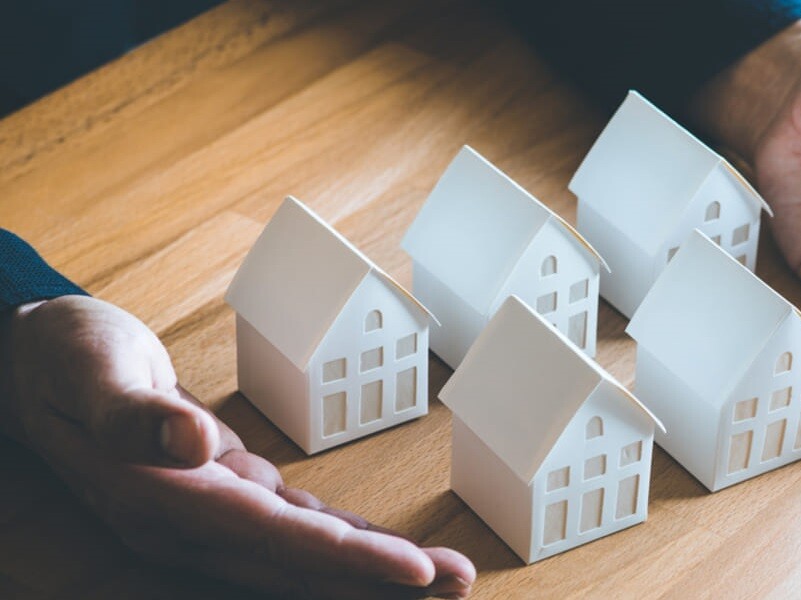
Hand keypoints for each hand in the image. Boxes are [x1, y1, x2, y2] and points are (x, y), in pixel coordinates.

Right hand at [0, 296, 473, 597]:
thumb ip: (129, 411)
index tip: (413, 569)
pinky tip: (389, 550)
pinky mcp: (224, 496)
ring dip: (374, 566)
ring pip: (305, 552)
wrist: (34, 363)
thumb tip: (188, 442)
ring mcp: (207, 514)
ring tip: (448, 577)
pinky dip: (345, 540)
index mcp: (160, 497)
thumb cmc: (62, 354)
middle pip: (300, 563)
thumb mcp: (86, 364)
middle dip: (381, 579)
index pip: (270, 538)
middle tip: (461, 583)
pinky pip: (294, 527)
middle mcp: (188, 522)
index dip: (344, 558)